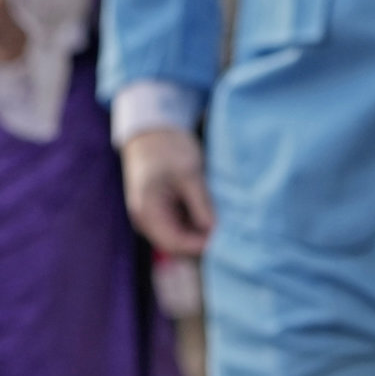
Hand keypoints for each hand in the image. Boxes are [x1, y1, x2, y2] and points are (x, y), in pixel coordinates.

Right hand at [121, 126, 215, 256]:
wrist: (151, 130)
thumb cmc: (168, 147)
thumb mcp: (188, 173)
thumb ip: (201, 204)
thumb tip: (216, 232)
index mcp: (147, 211)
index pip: (175, 244)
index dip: (201, 245)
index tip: (226, 239)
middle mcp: (145, 220)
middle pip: (177, 245)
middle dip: (202, 241)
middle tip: (228, 231)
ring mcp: (152, 217)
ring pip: (180, 238)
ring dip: (200, 233)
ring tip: (221, 220)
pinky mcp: (160, 212)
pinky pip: (179, 227)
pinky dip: (196, 224)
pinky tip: (210, 212)